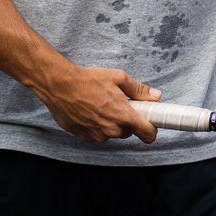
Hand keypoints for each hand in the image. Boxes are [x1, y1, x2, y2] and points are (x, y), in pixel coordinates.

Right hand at [34, 64, 162, 143]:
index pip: (147, 134)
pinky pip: (98, 135)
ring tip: (101, 105)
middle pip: (128, 132)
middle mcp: (111, 129)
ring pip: (112, 133)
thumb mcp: (118, 78)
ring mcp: (97, 135)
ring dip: (111, 123)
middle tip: (119, 104)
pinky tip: (90, 111)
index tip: (151, 125)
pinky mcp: (84, 137)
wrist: (60, 86)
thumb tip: (155, 96)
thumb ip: (138, 90)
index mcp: (123, 115)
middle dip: (127, 121)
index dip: (151, 130)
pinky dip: (97, 126)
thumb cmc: (88, 80)